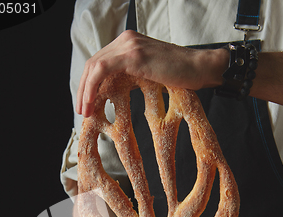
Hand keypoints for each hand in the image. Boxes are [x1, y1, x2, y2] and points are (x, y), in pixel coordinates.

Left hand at [76, 30, 227, 116]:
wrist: (200, 68)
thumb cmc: (182, 76)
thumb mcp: (150, 75)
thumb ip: (132, 77)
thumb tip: (114, 93)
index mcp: (128, 43)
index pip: (100, 63)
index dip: (89, 84)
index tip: (87, 104)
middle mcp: (125, 40)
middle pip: (93, 63)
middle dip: (83, 89)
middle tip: (82, 111)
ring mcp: (128, 45)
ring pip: (93, 66)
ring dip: (85, 91)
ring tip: (84, 112)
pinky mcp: (132, 54)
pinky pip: (102, 70)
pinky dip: (92, 87)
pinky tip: (91, 102)